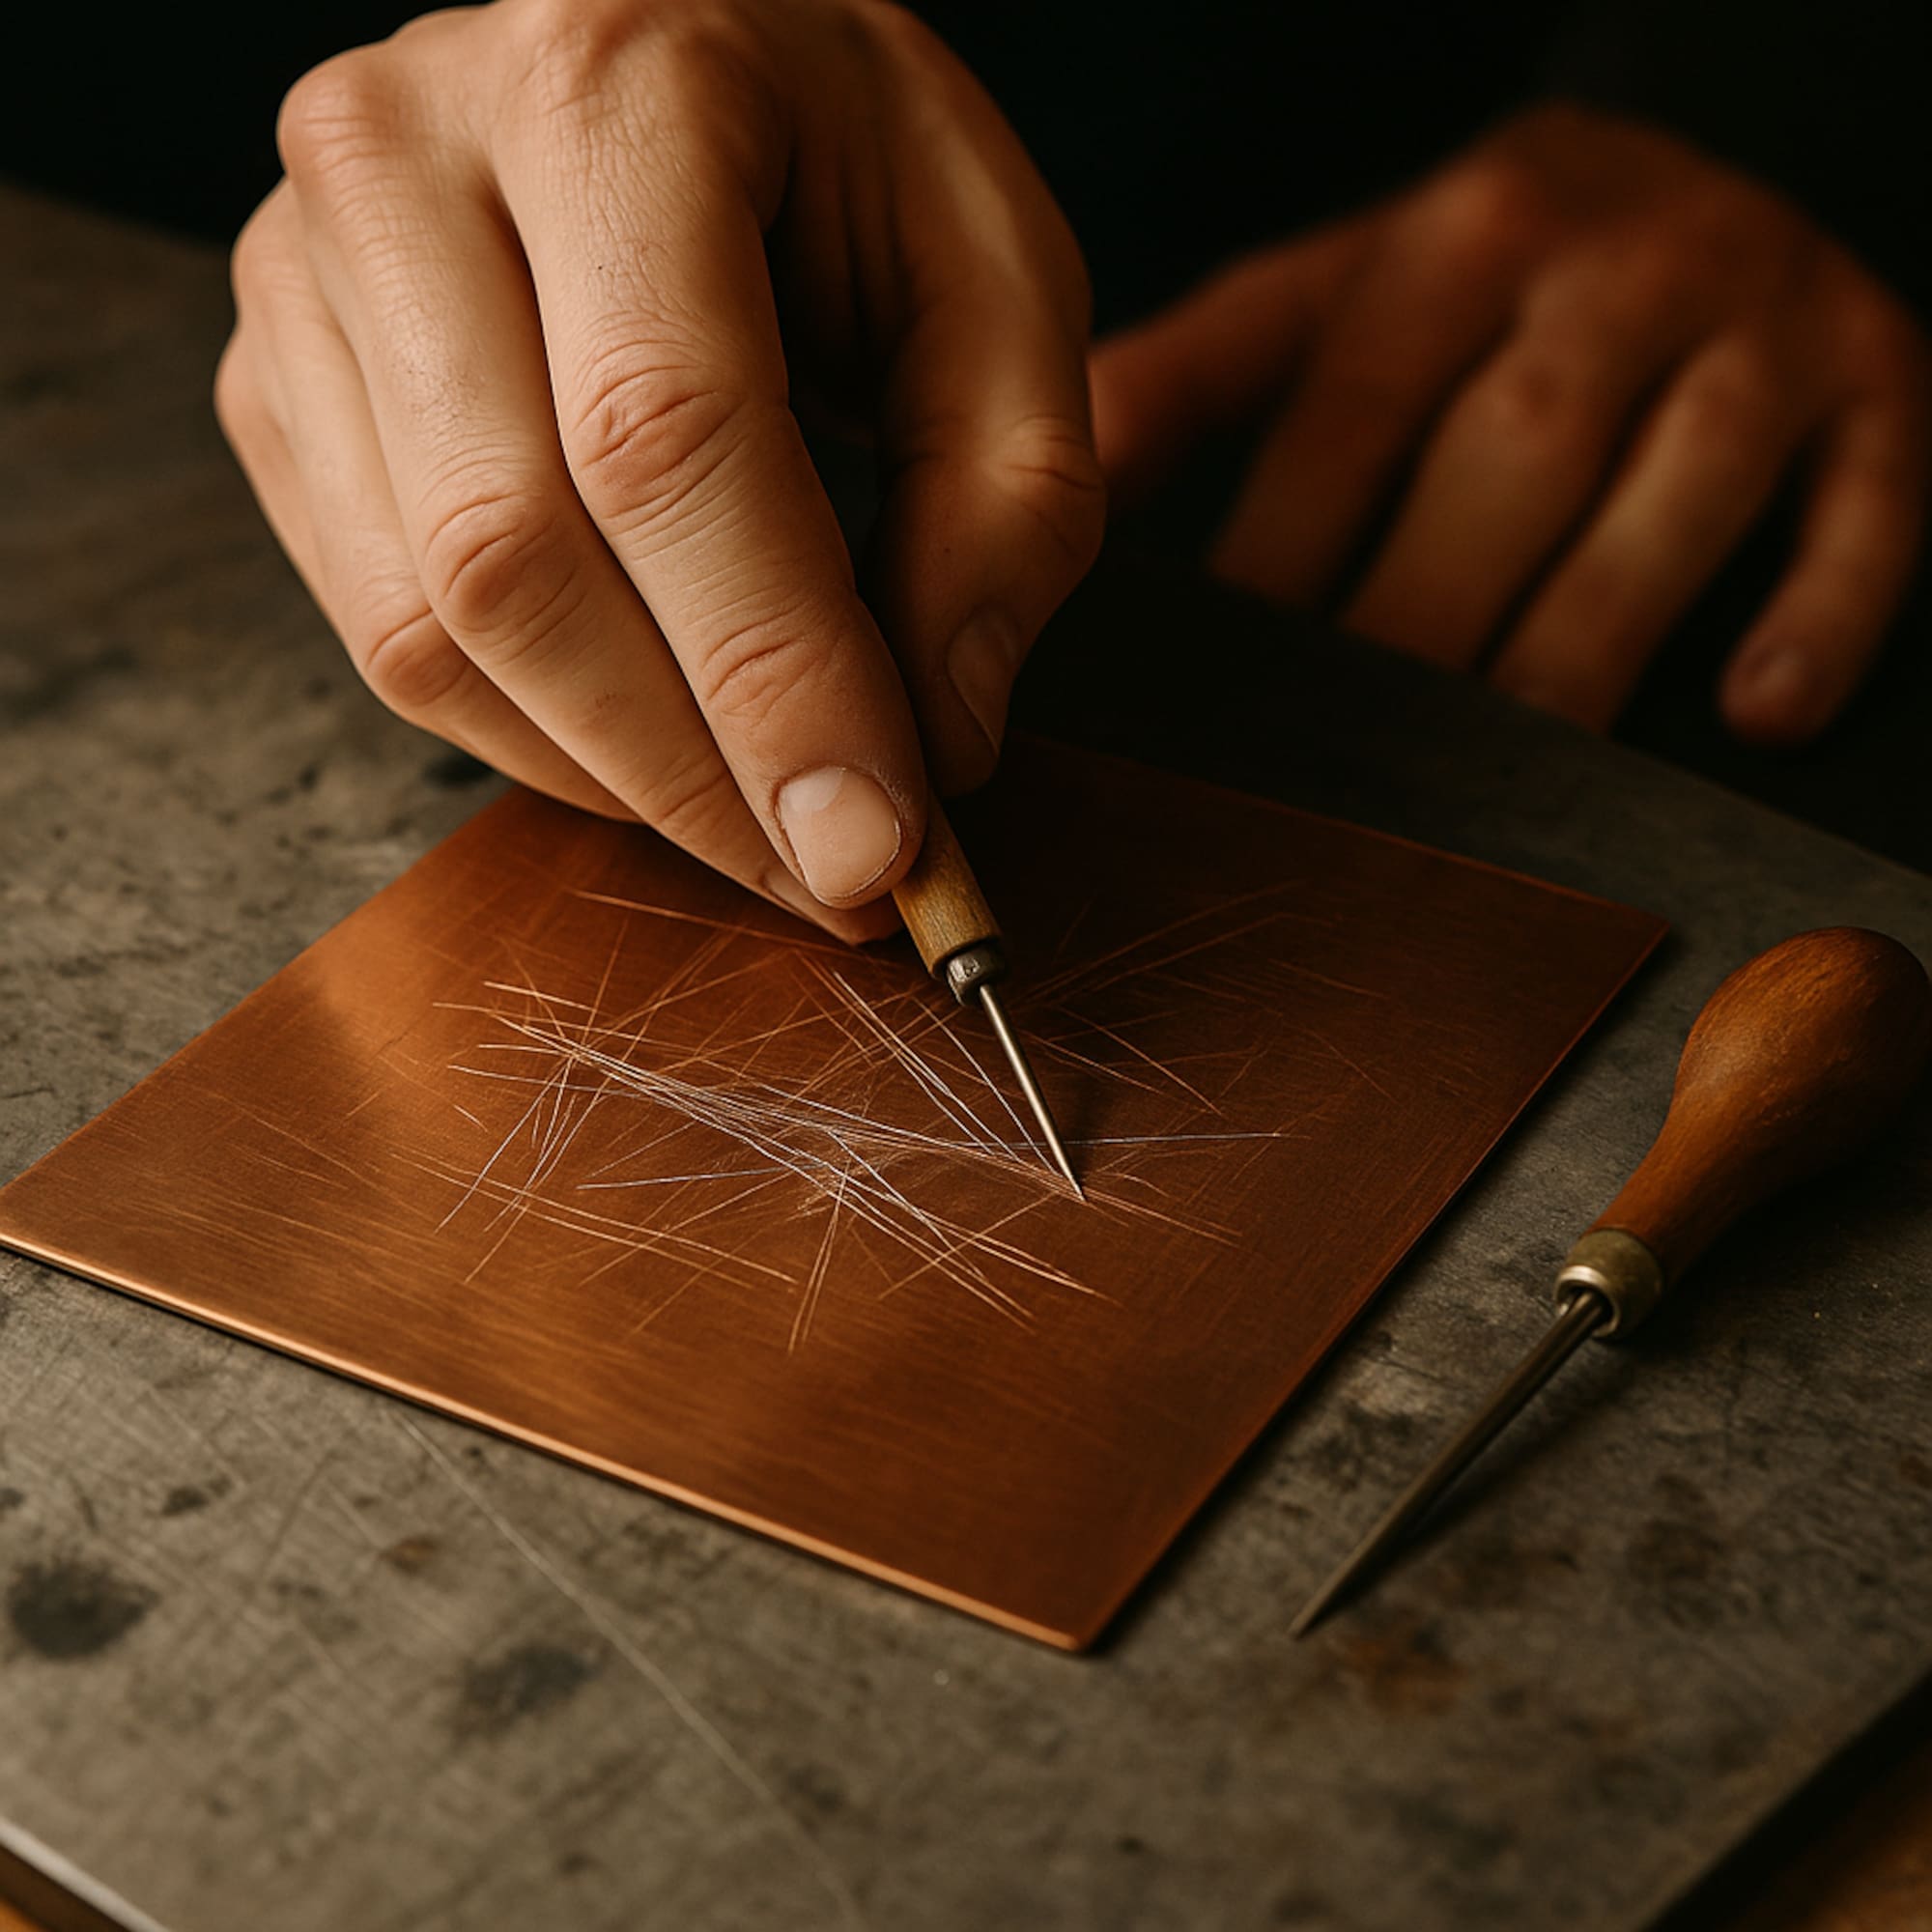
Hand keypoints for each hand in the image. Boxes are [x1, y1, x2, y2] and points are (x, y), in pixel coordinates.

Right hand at [217, 0, 1101, 936]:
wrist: (665, 42)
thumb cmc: (845, 158)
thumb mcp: (995, 271)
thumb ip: (1007, 498)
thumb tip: (935, 745)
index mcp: (608, 84)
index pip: (667, 441)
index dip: (774, 681)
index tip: (872, 848)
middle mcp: (406, 156)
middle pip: (518, 558)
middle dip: (693, 770)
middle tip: (830, 870)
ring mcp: (306, 273)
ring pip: (429, 626)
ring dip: (615, 776)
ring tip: (759, 813)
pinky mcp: (276, 381)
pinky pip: (382, 631)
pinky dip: (532, 735)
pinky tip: (648, 739)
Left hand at [1091, 103, 1929, 742]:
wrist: (1717, 160)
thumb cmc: (1489, 274)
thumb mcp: (1344, 289)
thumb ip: (1207, 376)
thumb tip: (1060, 484)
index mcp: (1455, 243)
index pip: (1347, 414)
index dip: (1275, 556)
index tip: (1212, 687)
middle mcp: (1614, 268)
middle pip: (1507, 464)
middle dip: (1417, 626)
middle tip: (1342, 769)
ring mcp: (1760, 328)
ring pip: (1667, 503)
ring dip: (1582, 648)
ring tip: (1507, 777)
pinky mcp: (1879, 388)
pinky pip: (1868, 513)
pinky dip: (1819, 615)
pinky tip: (1752, 718)